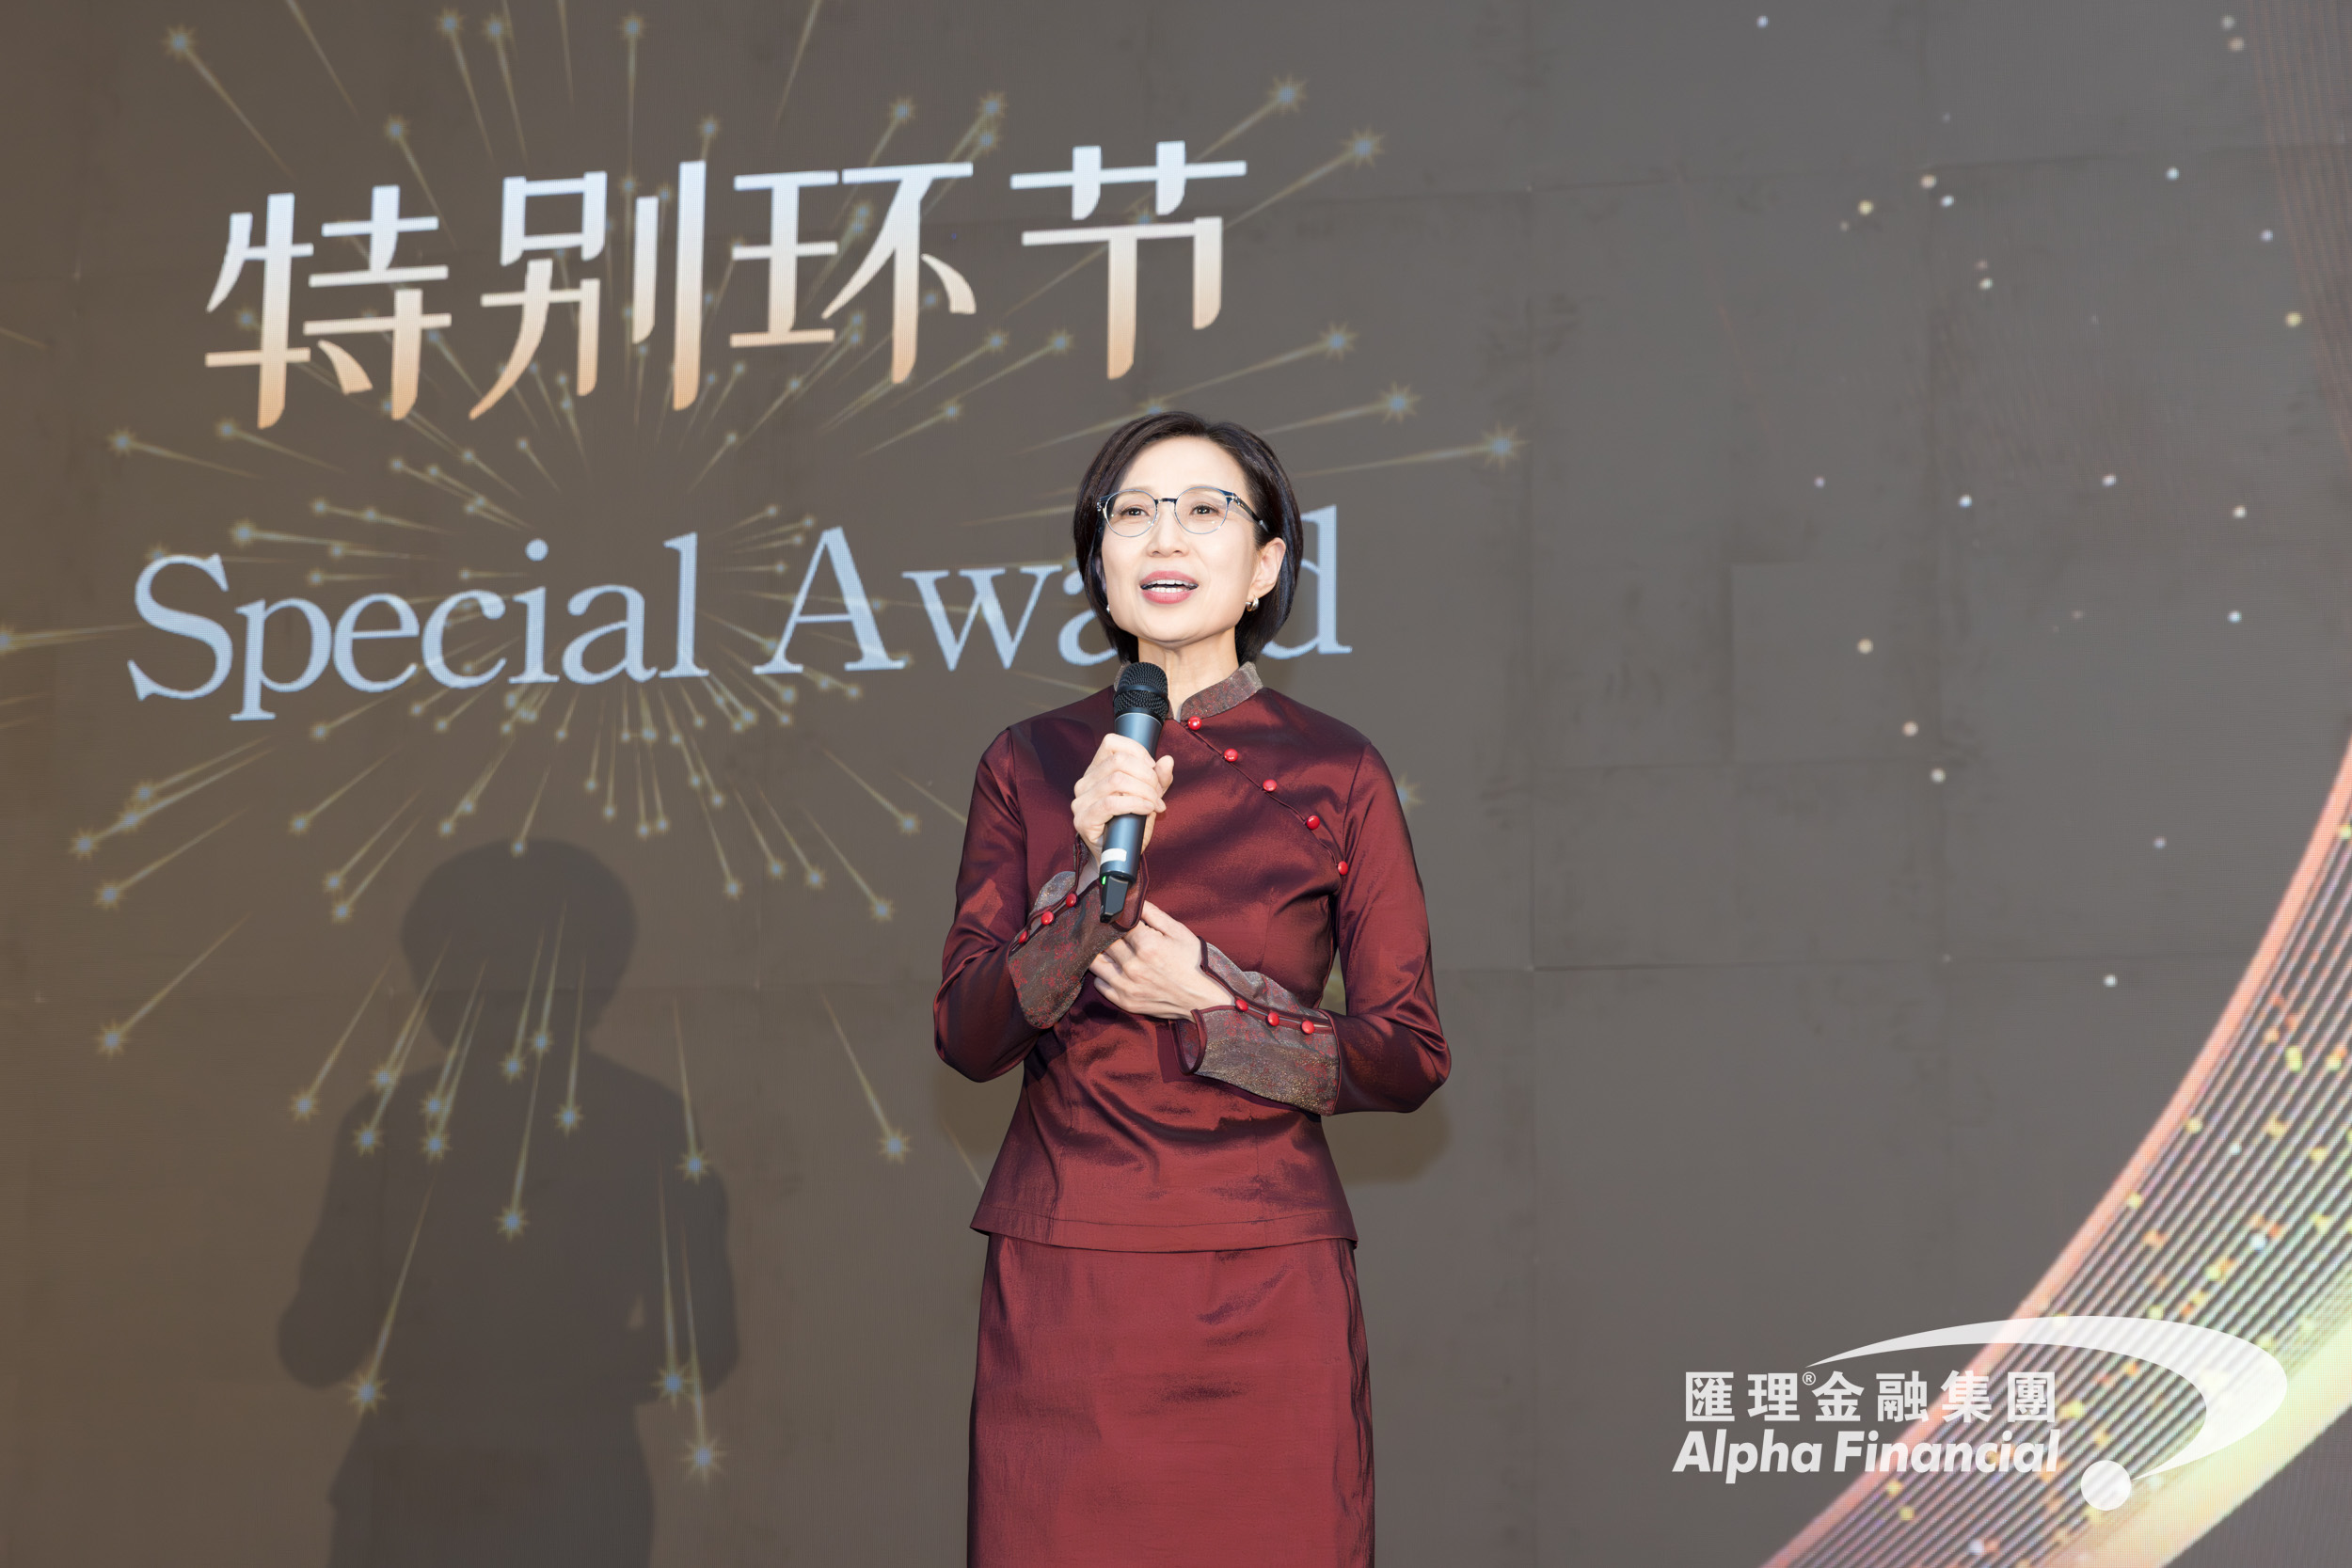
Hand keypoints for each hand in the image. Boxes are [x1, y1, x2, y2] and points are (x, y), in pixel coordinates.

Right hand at [1072, 733, 1174, 880]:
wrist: (1121, 858)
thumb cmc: (1131, 826)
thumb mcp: (1149, 797)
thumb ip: (1159, 779)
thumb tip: (1167, 760)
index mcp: (1096, 771)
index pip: (1112, 742)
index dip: (1138, 751)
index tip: (1153, 768)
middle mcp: (1084, 782)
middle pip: (1119, 761)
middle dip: (1146, 775)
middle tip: (1158, 792)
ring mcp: (1081, 801)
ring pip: (1117, 780)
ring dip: (1145, 791)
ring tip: (1155, 804)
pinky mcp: (1083, 820)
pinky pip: (1111, 803)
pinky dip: (1135, 803)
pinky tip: (1147, 809)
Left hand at [1089, 902, 1232, 1019]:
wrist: (1201, 999)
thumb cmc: (1192, 963)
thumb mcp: (1178, 931)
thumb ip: (1153, 913)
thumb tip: (1132, 899)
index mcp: (1147, 945)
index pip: (1116, 923)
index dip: (1116, 917)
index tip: (1116, 916)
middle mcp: (1133, 967)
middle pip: (1103, 942)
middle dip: (1106, 934)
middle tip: (1111, 931)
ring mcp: (1127, 986)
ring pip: (1095, 962)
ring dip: (1100, 953)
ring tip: (1111, 950)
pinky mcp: (1125, 1001)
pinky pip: (1100, 984)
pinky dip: (1104, 975)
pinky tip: (1116, 969)